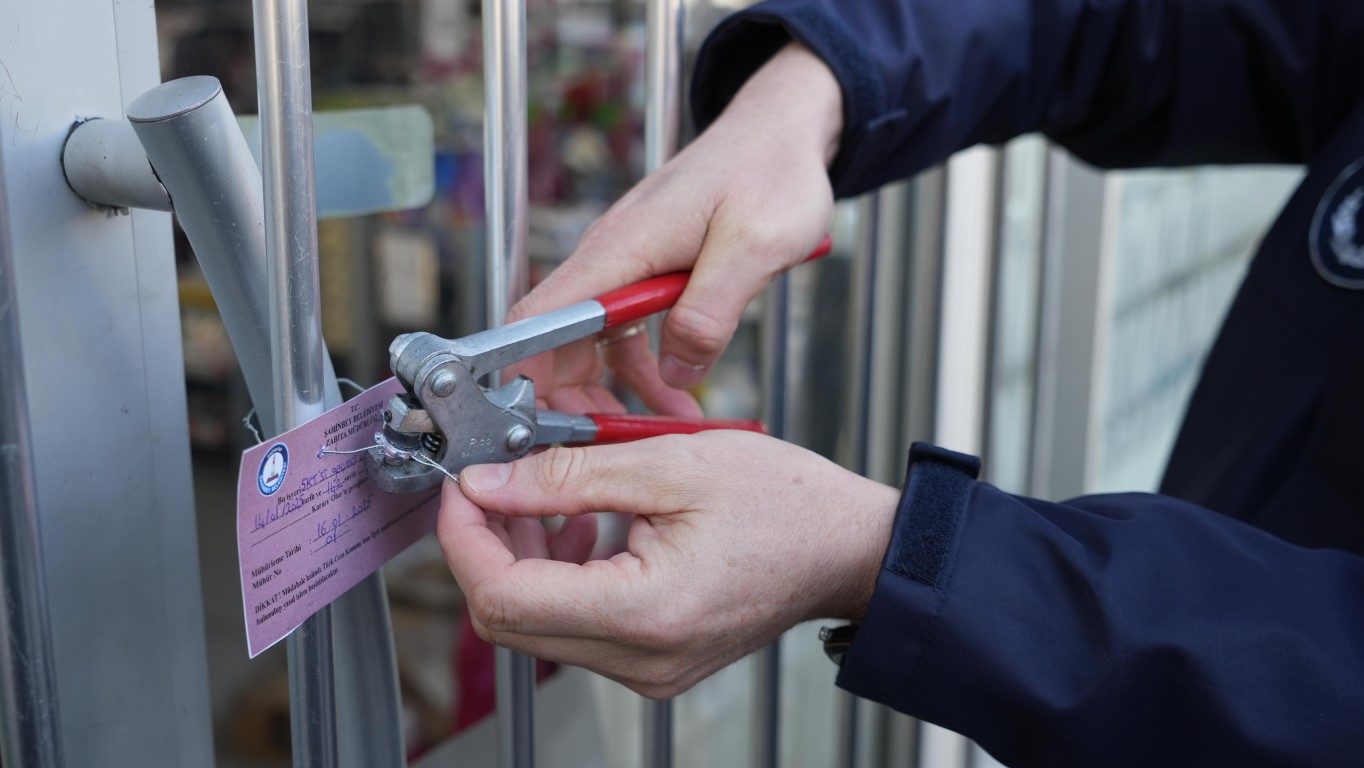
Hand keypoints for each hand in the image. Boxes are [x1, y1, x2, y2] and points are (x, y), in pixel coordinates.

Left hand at [437, 431, 896, 698]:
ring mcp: (647, 670)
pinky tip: (581, 527)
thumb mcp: (668, 464)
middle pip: (510, 620)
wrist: (847, 548)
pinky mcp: (653, 663)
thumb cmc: (786, 503)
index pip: (504, 597)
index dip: (465, 538)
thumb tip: (488, 483)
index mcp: (644, 613)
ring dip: (521, 559)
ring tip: (545, 497)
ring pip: (536, 626)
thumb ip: (567, 475)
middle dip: (486, 546)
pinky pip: (576, 628)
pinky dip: (559, 577)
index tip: (463, 488)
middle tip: (498, 483)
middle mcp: (641, 660)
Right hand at [507, 42, 843, 414]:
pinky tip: (676, 395)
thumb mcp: (755, 247)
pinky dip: (646, 369)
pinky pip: (629, 333)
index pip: (538, 317)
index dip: (521, 374)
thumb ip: (710, 313)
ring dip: (611, 391)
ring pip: (592, 343)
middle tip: (602, 447)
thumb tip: (674, 370)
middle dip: (567, 399)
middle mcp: (611, 257)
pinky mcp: (648, 272)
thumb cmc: (771, 172)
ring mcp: (627, 265)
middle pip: (555, 342)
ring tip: (646, 433)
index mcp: (620, 248)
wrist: (785, 133)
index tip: (529, 424)